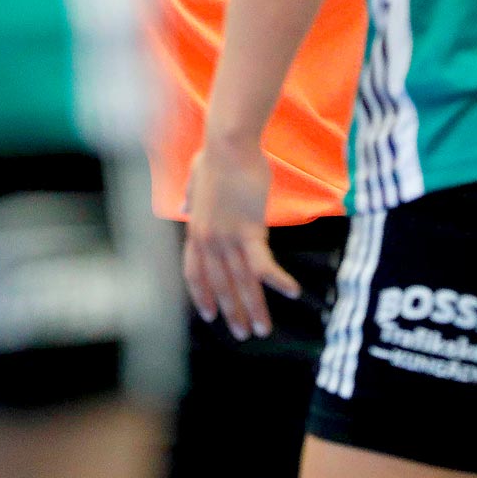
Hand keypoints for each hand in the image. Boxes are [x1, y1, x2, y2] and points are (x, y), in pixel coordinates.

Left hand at [183, 136, 299, 339]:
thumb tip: (184, 203)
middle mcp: (208, 240)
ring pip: (242, 282)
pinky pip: (263, 263)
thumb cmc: (216, 155)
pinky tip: (292, 292)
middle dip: (233, 313)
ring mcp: (227, 238)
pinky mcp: (250, 229)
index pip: (195, 275)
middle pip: (221, 286)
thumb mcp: (196, 178)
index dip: (203, 297)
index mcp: (195, 231)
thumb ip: (191, 195)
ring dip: (254, 308)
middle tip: (245, 334)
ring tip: (264, 329)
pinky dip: (276, 280)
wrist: (228, 144)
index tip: (210, 317)